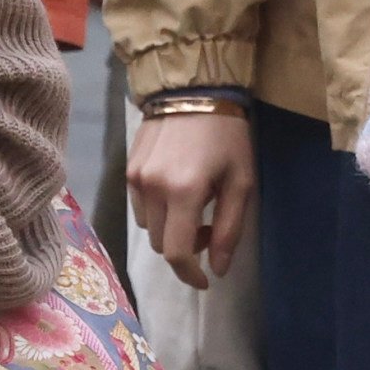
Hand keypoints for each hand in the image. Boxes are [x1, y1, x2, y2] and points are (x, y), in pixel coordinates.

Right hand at [128, 106, 256, 288]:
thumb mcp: (241, 182)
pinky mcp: (128, 169)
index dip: (189, 274)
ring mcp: (136, 178)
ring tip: (193, 207)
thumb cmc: (227, 136)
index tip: (204, 280)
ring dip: (170, 230)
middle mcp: (153, 188)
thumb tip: (218, 269)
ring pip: (149, 227)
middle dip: (184, 249)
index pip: (176, 252)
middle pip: (161, 244)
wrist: (194, 89)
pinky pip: (140, 207)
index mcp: (184, 192)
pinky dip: (158, 211)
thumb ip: (229, 229)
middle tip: (208, 229)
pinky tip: (176, 191)